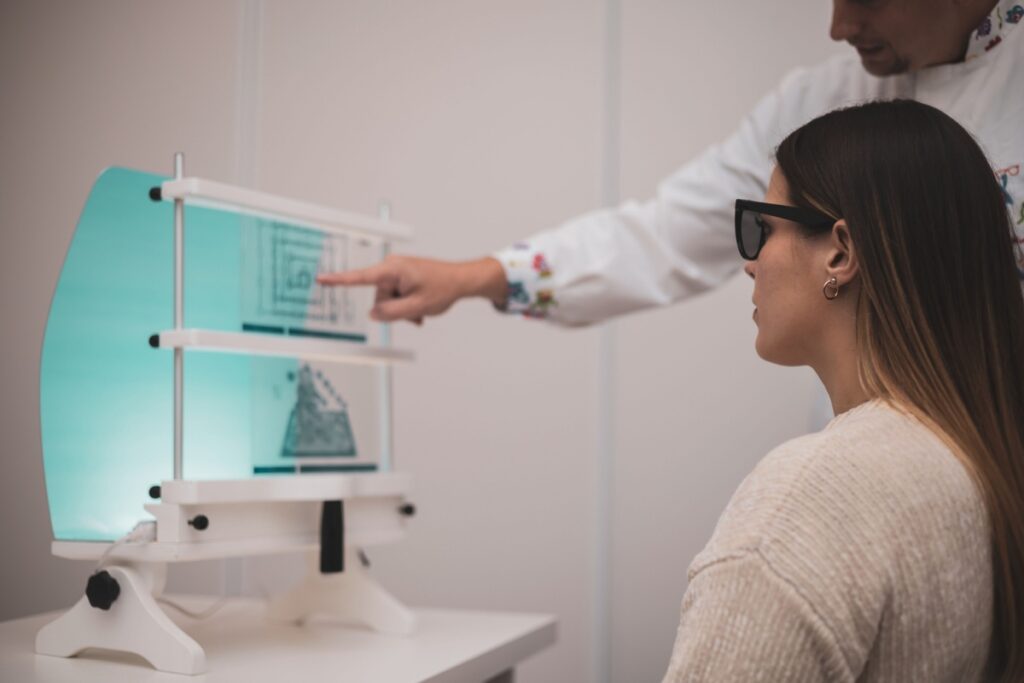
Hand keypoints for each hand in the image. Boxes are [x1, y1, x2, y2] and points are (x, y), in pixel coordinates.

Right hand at [316, 255, 506, 323]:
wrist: (461, 280)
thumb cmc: (443, 288)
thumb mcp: (417, 307)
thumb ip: (391, 313)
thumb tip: (373, 314)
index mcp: (393, 270)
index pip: (360, 277)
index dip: (339, 280)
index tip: (321, 279)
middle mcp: (391, 268)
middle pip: (379, 297)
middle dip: (394, 309)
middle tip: (416, 311)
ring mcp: (396, 272)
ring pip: (388, 299)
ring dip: (402, 309)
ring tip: (421, 309)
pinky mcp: (402, 277)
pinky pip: (396, 296)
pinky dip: (406, 304)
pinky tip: (420, 308)